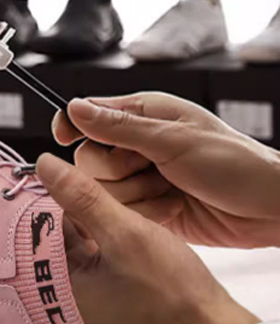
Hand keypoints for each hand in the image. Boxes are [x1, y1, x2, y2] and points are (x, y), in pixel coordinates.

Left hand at [36, 153, 259, 323]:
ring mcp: (89, 287)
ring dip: (103, 213)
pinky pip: (102, 247)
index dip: (62, 192)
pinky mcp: (110, 284)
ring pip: (84, 234)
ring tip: (130, 194)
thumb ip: (82, 198)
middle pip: (62, 228)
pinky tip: (137, 213)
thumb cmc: (169, 290)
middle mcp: (65, 287)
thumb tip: (44, 165)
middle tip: (114, 180)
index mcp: (54, 282)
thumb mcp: (124, 234)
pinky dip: (115, 229)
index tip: (85, 172)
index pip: (42, 223)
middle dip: (86, 202)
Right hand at [52, 93, 279, 247]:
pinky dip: (143, 214)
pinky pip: (121, 213)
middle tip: (149, 171)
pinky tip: (171, 209)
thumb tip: (74, 108)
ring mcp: (143, 176)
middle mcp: (139, 145)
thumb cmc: (234, 164)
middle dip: (114, 171)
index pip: (88, 115)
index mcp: (144, 115)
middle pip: (89, 159)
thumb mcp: (172, 141)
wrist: (268, 209)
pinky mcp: (148, 207)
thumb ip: (118, 127)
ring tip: (169, 191)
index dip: (72, 127)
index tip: (63, 140)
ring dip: (134, 196)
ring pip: (102, 190)